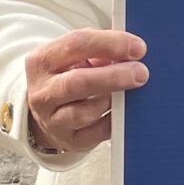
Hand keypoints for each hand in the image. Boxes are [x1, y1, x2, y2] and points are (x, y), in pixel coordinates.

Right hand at [24, 28, 146, 155]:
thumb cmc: (67, 77)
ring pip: (84, 113)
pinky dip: (113, 122)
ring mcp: (52, 119)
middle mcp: (43, 92)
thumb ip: (99, 51)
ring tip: (130, 91)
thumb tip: (132, 53)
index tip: (137, 48)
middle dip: (114, 76)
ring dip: (112, 101)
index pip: (76, 44)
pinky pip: (96, 134)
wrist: (48, 111)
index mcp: (42, 61)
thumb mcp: (74, 57)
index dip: (110, 44)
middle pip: (77, 82)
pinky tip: (124, 112)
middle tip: (141, 73)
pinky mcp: (68, 140)